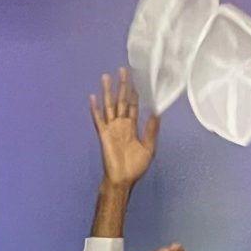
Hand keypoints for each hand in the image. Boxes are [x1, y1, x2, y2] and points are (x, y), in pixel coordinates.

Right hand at [90, 69, 158, 188]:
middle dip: (123, 85)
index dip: (135, 92)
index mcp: (131, 127)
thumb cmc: (135, 166)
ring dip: (108, 91)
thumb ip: (151, 129)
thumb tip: (157, 112)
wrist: (122, 180)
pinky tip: (92, 97)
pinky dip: (95, 108)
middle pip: (121, 100)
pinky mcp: (104, 134)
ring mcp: (111, 128)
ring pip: (109, 105)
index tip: (137, 79)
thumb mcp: (149, 147)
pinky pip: (98, 119)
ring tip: (106, 76)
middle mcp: (121, 124)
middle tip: (123, 69)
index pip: (133, 105)